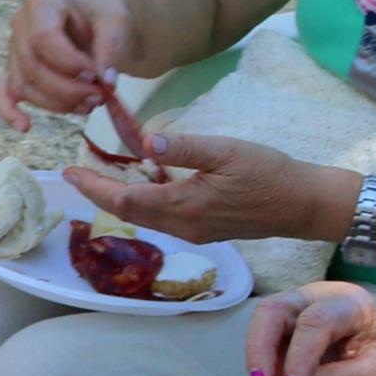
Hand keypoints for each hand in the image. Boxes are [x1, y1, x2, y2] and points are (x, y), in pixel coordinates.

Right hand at [0, 0, 129, 131]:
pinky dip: (9, 112)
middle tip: (100, 96)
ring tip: (92, 104)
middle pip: (32, 67)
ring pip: (24, 86)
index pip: (42, 39)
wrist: (98, 19)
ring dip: (58, 103)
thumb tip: (105, 80)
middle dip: (67, 89)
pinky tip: (25, 126)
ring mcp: (14, 50)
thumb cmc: (104, 16)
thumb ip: (112, 45)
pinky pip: (3, 93)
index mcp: (41, 4)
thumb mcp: (117, 21)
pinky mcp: (15, 71)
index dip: (68, 63)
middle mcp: (20, 25)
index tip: (96, 75)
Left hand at [62, 130, 346, 247]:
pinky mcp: (206, 230)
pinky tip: (140, 187)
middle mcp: (184, 226)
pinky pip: (163, 219)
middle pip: (130, 212)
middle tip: (73, 175)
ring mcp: (195, 232)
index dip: (94, 186)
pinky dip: (143, 203)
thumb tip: (146, 143)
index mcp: (185, 206)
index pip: (126, 199)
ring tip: (98, 180)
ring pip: (145, 218)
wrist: (306, 205)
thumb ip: (186, 148)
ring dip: (119, 200)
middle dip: (99, 194)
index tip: (69, 171)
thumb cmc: (271, 174)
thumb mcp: (228, 151)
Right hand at [239, 282, 375, 375]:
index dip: (298, 358)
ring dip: (258, 358)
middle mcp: (318, 296)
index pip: (315, 323)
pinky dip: (263, 363)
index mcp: (351, 304)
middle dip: (260, 350)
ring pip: (262, 321)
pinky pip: (264, 337)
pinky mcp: (286, 322)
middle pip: (274, 309)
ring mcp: (298, 305)